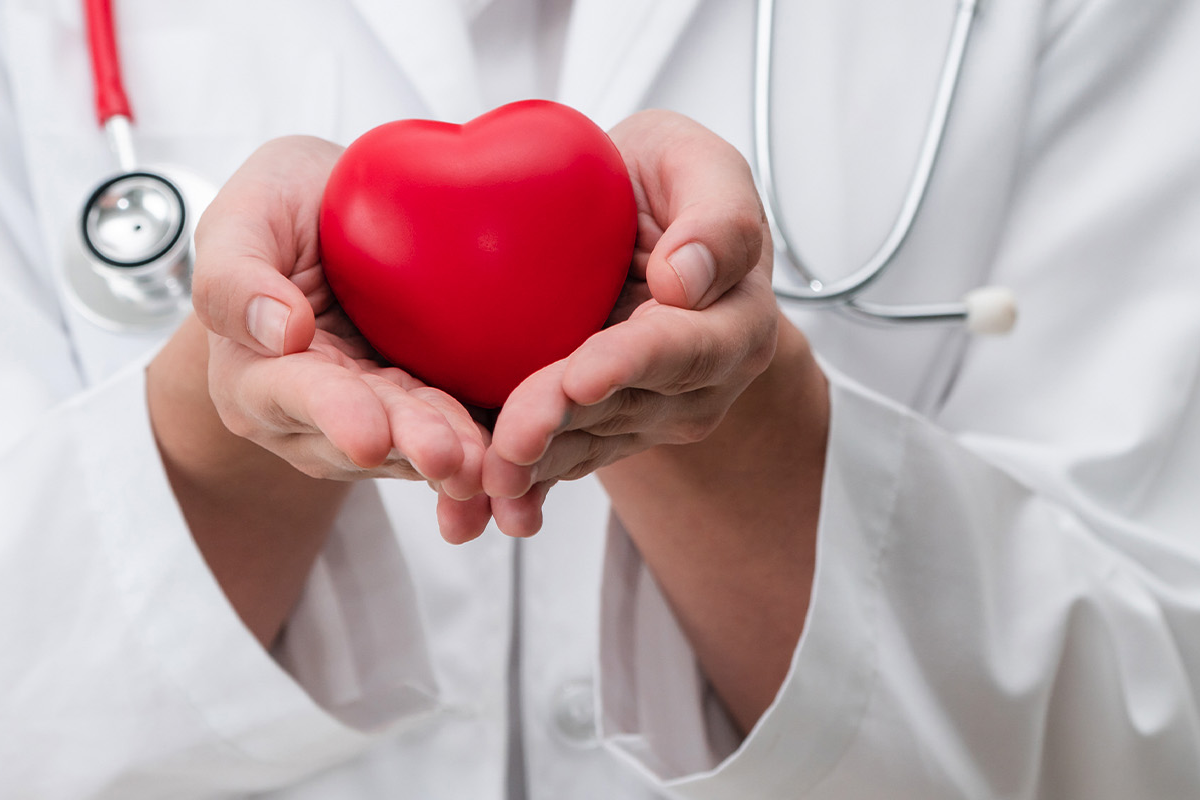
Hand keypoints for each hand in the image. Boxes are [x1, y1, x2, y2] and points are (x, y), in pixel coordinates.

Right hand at [192, 137, 494, 542]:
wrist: (335, 213)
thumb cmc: (277, 211)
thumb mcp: (241, 217)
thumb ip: (234, 276)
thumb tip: (279, 332)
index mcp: (255, 375)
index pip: (295, 396)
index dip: (335, 415)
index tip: (369, 434)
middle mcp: (310, 416)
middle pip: (366, 433)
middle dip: (410, 446)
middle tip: (450, 457)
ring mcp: (373, 420)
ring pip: (415, 445)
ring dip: (456, 458)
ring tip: (492, 463)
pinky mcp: (426, 411)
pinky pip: (457, 434)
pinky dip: (487, 447)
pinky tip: (519, 459)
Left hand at [480, 111, 780, 535]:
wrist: (632, 223)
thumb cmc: (669, 185)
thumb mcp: (700, 165)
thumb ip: (718, 218)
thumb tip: (688, 279)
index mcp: (731, 324)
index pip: (682, 347)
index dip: (630, 363)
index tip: (583, 373)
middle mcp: (691, 387)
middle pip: (620, 408)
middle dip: (561, 425)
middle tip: (510, 439)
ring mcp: (638, 417)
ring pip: (579, 445)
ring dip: (530, 467)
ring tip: (481, 480)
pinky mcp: (587, 430)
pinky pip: (549, 461)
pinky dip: (511, 483)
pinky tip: (468, 507)